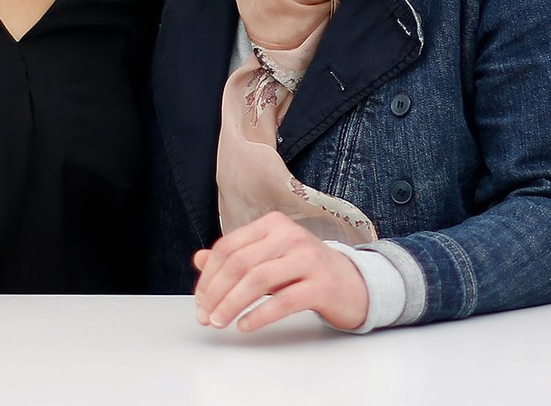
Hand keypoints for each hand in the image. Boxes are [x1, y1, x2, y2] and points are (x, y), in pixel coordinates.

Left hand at [192, 211, 367, 332]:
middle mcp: (291, 235)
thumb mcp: (268, 259)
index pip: (229, 247)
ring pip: (258, 279)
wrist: (352, 283)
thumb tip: (198, 260)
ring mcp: (308, 258)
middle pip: (240, 263)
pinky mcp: (322, 284)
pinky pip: (284, 300)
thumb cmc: (304, 271)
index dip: (209, 276)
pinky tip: (245, 326)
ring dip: (232, 304)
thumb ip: (235, 257)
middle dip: (216, 292)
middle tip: (205, 317)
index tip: (200, 301)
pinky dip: (259, 315)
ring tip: (220, 322)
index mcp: (273, 224)